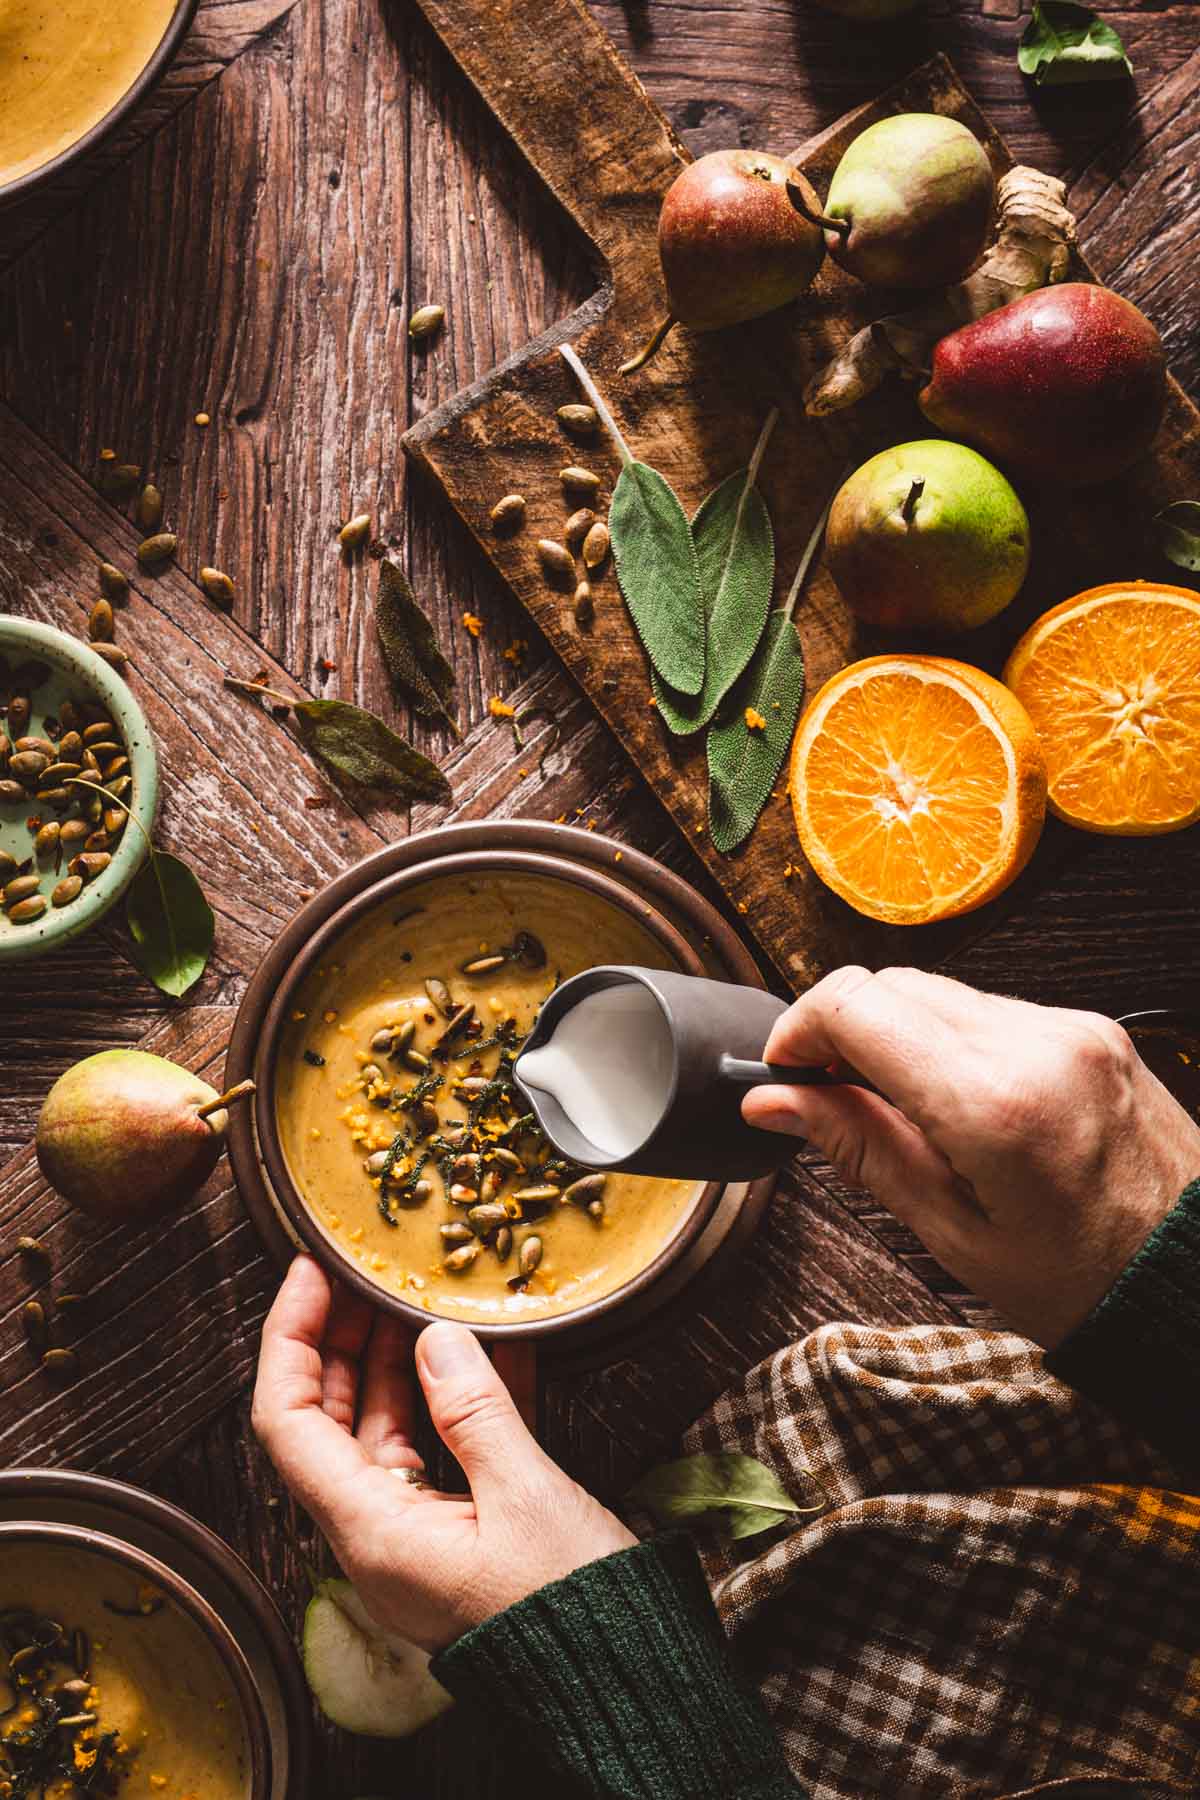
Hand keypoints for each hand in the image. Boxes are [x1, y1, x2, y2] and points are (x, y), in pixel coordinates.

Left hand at [252, 1256, 634, 1652]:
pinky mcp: (466, 1532)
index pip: (289, 1421)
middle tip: (369, 1277)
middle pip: (330, 1421)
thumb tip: (435, 1336)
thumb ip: (476, 1408)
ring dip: (403, 1362)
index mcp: (373, 1533)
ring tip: (423, 1298)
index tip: (312, 1276)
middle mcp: (382, 1534)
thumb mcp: (525, 1494)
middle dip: (344, 1341)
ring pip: (388, 1431)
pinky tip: (491, 1349)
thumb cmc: (570, 1606)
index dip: (291, 1340)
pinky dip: (460, 1398)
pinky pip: (445, 1450)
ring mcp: (422, 1534)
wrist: (625, 1679)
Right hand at [743, 967, 1199, 1347]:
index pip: (857, 1005)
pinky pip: (992, 1011)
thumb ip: (858, 1148)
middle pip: (892, 985)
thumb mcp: (953, 1232)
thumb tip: (774, 1102)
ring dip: (897, 1037)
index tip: (784, 1073)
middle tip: (828, 1100)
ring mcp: (1072, 1029)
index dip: (799, 1029)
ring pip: (940, 993)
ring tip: (898, 1114)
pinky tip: (956, 1107)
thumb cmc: (1086, 1282)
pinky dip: (951, 1043)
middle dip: (843, 1033)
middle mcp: (1037, 1044)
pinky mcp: (1093, 1031)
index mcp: (994, 1101)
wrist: (1198, 1283)